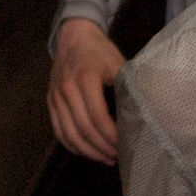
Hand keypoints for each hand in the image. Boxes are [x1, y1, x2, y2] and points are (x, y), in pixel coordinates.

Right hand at [47, 18, 126, 163]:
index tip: (124, 146)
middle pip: (83, 129)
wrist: (74, 37)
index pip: (97, 116)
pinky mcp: (50, 102)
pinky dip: (72, 145)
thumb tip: (144, 112)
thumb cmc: (100, 51)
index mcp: (85, 79)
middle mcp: (67, 89)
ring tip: (105, 158)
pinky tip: (87, 151)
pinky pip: (58, 131)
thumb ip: (128, 87)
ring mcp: (55, 97)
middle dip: (101, 147)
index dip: (111, 136)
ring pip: (68, 134)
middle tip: (118, 156)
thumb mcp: (119, 63)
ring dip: (88, 151)